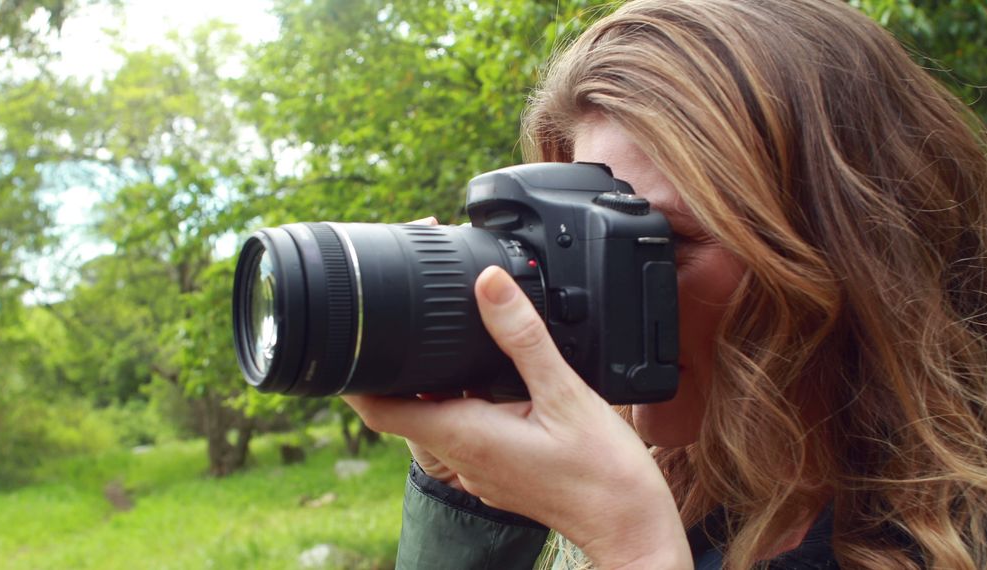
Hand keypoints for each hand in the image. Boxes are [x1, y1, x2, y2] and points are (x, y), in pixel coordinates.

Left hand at [344, 266, 691, 568]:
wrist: (630, 526)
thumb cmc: (603, 473)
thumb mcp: (565, 393)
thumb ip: (523, 337)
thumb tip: (489, 283)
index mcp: (463, 434)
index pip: (377, 407)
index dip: (356, 370)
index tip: (356, 332)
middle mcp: (461, 454)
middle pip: (401, 406)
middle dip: (396, 362)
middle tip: (409, 314)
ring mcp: (478, 466)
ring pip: (433, 416)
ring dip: (432, 379)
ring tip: (450, 334)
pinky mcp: (498, 469)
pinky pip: (464, 427)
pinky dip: (462, 397)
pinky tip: (489, 375)